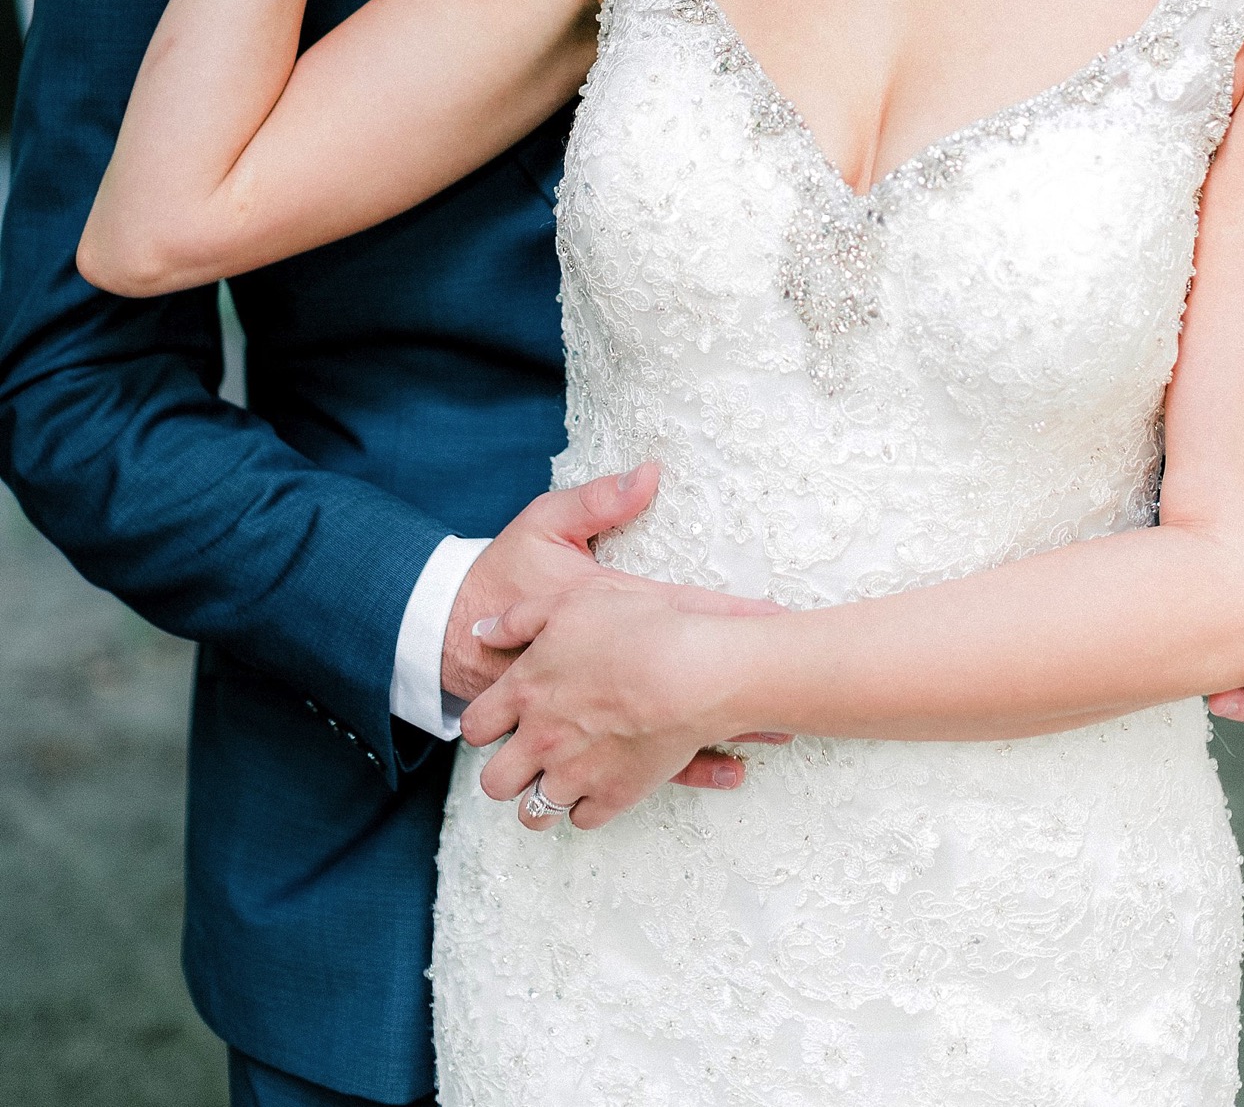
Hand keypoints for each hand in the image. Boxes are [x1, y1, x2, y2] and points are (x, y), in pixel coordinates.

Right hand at [447, 461, 787, 795]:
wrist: (444, 635)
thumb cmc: (503, 575)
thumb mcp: (544, 526)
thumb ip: (596, 503)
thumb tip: (648, 472)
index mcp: (604, 613)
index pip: (682, 614)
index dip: (734, 620)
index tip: (786, 624)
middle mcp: (600, 674)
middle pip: (681, 685)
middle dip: (739, 695)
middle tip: (797, 700)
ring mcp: (587, 718)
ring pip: (663, 741)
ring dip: (719, 739)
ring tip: (773, 738)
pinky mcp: (576, 744)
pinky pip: (636, 770)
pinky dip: (683, 773)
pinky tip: (728, 772)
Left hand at [462, 575, 750, 829]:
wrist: (691, 671)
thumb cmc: (635, 628)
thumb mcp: (569, 603)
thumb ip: (518, 619)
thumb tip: (481, 631)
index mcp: (524, 693)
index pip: (474, 728)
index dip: (484, 724)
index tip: (501, 721)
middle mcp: (541, 741)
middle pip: (494, 783)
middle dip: (505, 773)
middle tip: (525, 758)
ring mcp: (575, 775)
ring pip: (533, 814)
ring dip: (540, 798)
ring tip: (558, 779)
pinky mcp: (613, 796)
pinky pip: (583, 819)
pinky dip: (587, 805)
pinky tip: (598, 781)